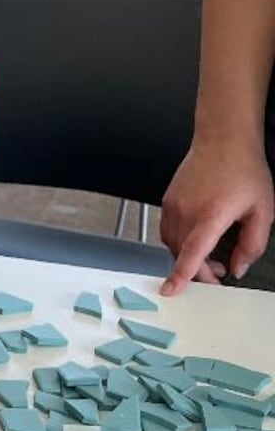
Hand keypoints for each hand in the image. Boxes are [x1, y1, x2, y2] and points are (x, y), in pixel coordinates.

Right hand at [160, 136, 273, 294]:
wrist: (223, 141)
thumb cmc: (244, 170)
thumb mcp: (263, 211)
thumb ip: (253, 244)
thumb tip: (238, 267)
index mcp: (212, 214)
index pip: (192, 251)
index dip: (182, 274)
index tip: (171, 289)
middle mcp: (187, 210)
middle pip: (181, 253)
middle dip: (197, 270)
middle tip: (217, 275)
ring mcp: (173, 205)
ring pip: (172, 244)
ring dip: (188, 256)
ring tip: (210, 258)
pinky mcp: (167, 201)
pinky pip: (167, 230)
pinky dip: (179, 242)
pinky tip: (196, 239)